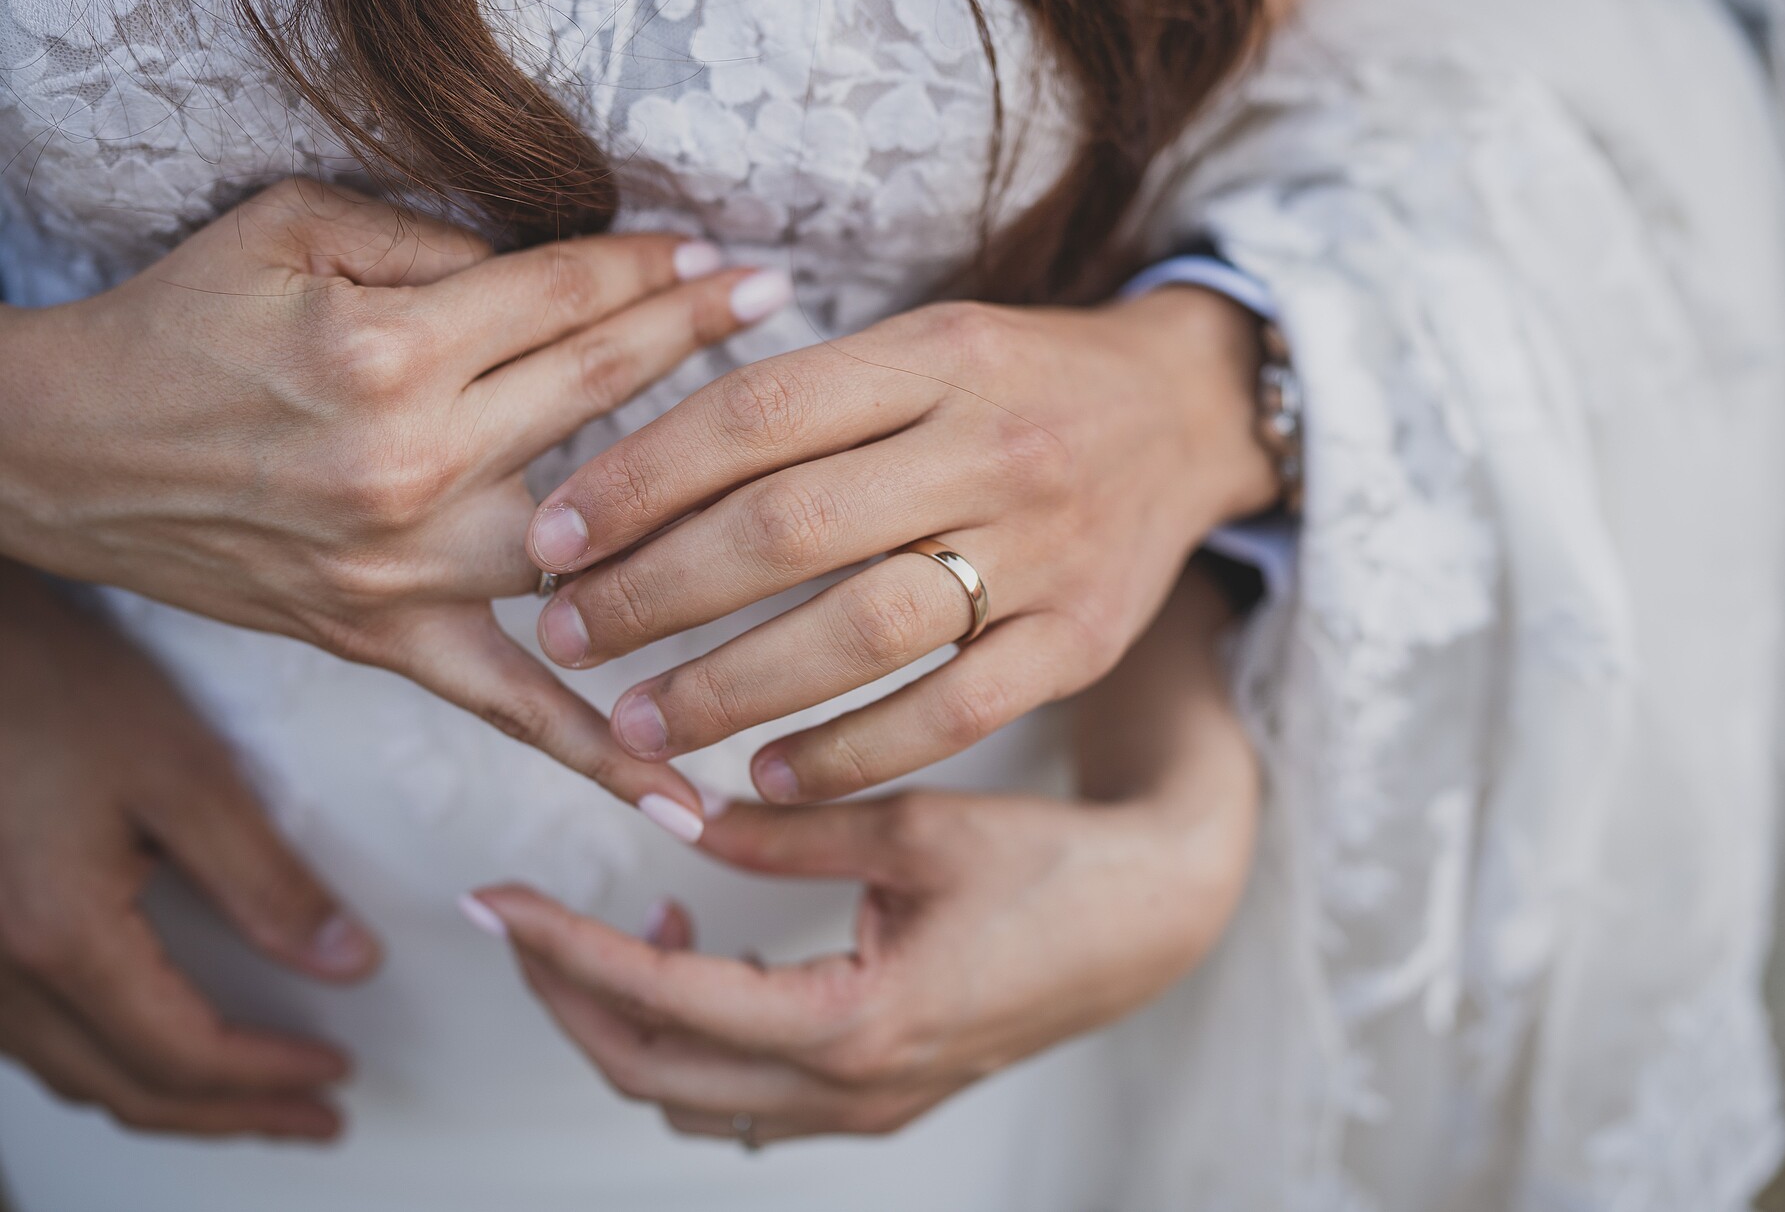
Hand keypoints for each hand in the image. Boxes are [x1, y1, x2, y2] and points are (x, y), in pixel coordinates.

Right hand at [0, 179, 788, 813]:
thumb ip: (438, 240)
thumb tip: (565, 267)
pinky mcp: (387, 640)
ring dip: (702, 516)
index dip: (663, 273)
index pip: (576, 301)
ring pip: (597, 543)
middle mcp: (417, 463)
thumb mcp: (296, 228)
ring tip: (799, 495)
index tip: (732, 263)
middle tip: (789, 311)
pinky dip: (598, 755)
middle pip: (608, 398)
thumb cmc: (181, 321)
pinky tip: (686, 794)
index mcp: (399, 349)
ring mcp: (409, 567)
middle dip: (705, 341)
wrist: (64, 449)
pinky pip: (512, 706)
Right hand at [0, 562, 381, 1138]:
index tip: (335, 1077)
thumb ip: (265, 877)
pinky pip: (37, 1042)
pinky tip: (153, 1046)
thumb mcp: (182, 770)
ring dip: (168, 1099)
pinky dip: (110, 1064)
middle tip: (313, 1122)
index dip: (267, 1078)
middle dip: (230, 1116)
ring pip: (74, 1076)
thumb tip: (345, 962)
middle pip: (126, 1087)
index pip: (183, 1052)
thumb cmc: (50, 686)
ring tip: (251, 1102)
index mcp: (59, 937)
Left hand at [467, 572, 1257, 1141]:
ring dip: (629, 1020)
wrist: (1154, 922)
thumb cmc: (1053, 867)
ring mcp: (867, 1109)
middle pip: (655, 1073)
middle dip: (569, 995)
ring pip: (694, 1098)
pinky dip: (694, 1034)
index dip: (567, 949)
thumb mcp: (917, 829)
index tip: (495, 900)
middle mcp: (851, 1092)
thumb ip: (787, 828)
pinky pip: (747, 1095)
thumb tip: (671, 810)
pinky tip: (701, 948)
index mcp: (855, 1027)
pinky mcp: (880, 1095)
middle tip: (519, 914)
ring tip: (611, 922)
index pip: (666, 1000)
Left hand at [528, 286, 1277, 802]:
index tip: (547, 540)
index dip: (635, 481)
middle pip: (792, 526)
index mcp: (935, 354)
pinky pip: (951, 714)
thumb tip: (627, 487)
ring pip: (864, 629)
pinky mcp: (1083, 641)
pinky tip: (764, 774)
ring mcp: (1046, 550)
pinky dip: (849, 751)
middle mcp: (993, 445)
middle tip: (565, 639)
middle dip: (654, 593)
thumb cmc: (1017, 381)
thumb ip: (801, 403)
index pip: (755, 416)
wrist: (1190, 412)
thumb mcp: (922, 345)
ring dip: (731, 686)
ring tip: (639, 724)